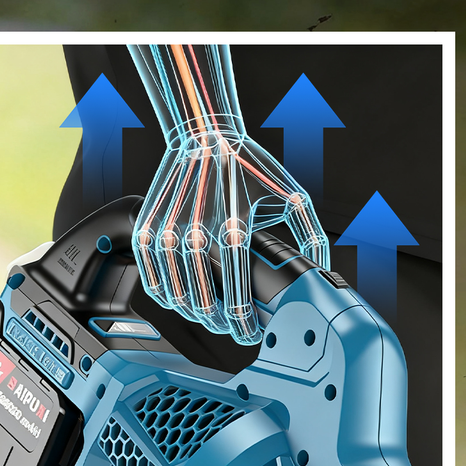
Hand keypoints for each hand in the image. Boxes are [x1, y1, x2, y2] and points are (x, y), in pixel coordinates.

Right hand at [132, 125, 328, 344]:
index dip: (245, 324)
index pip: (238, 297)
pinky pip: (153, 282)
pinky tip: (182, 301)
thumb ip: (310, 236)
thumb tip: (317, 271)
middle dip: (221, 325)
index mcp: (233, 229)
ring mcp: (167, 236)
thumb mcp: (291, 194)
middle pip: (204, 306)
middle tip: (232, 329)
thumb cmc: (247, 163)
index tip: (251, 332)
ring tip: (209, 317)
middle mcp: (196, 235)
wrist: (203, 133)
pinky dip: (168, 298)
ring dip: (194, 315)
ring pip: (176, 299)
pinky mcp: (147, 234)